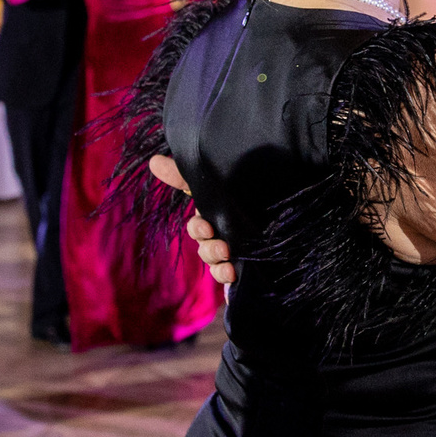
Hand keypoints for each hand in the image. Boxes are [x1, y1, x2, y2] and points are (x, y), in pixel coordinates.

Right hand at [149, 155, 237, 283]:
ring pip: (213, 262)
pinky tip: (233, 273)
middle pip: (204, 247)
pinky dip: (225, 275)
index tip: (207, 228)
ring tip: (229, 259)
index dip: (198, 229)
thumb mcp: (218, 182)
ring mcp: (230, 252)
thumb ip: (185, 175)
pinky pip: (225, 274)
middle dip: (210, 247)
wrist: (282, 218)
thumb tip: (153, 161)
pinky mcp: (242, 265)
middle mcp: (219, 235)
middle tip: (223, 247)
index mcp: (213, 218)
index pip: (197, 227)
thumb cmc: (243, 195)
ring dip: (217, 263)